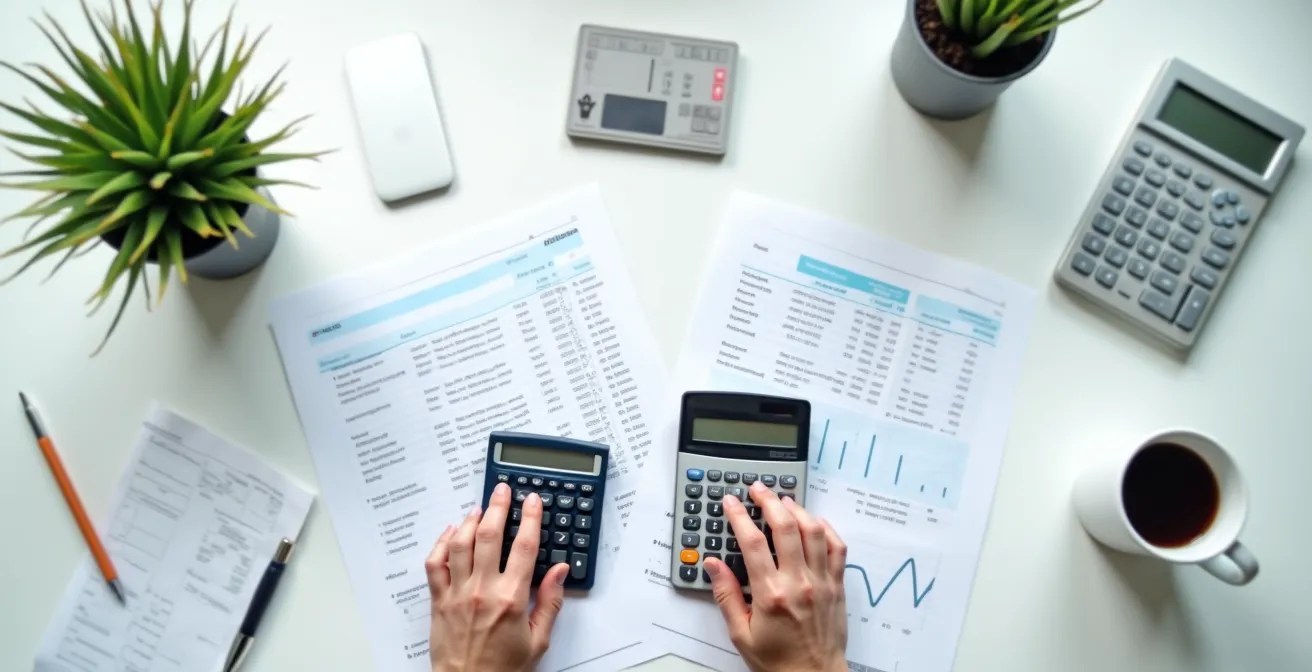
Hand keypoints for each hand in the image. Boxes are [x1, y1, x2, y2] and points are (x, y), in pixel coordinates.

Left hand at [424, 483, 570, 671]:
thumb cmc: (502, 670)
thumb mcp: (538, 640)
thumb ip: (550, 602)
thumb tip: (560, 572)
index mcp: (511, 599)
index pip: (524, 547)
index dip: (530, 518)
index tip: (533, 502)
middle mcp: (482, 591)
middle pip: (489, 536)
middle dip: (498, 507)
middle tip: (502, 491)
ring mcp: (457, 593)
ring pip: (461, 544)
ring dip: (471, 520)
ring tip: (480, 507)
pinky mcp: (438, 601)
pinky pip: (435, 563)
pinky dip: (441, 543)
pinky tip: (451, 533)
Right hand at [704, 481, 848, 671]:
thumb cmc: (778, 662)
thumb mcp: (741, 633)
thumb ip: (726, 595)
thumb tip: (713, 565)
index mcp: (771, 594)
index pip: (751, 542)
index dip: (738, 515)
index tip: (731, 502)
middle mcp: (799, 583)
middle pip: (784, 527)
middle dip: (768, 501)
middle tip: (758, 489)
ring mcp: (822, 582)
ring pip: (813, 531)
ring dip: (797, 510)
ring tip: (783, 500)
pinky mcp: (837, 586)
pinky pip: (838, 548)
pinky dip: (827, 530)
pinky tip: (815, 522)